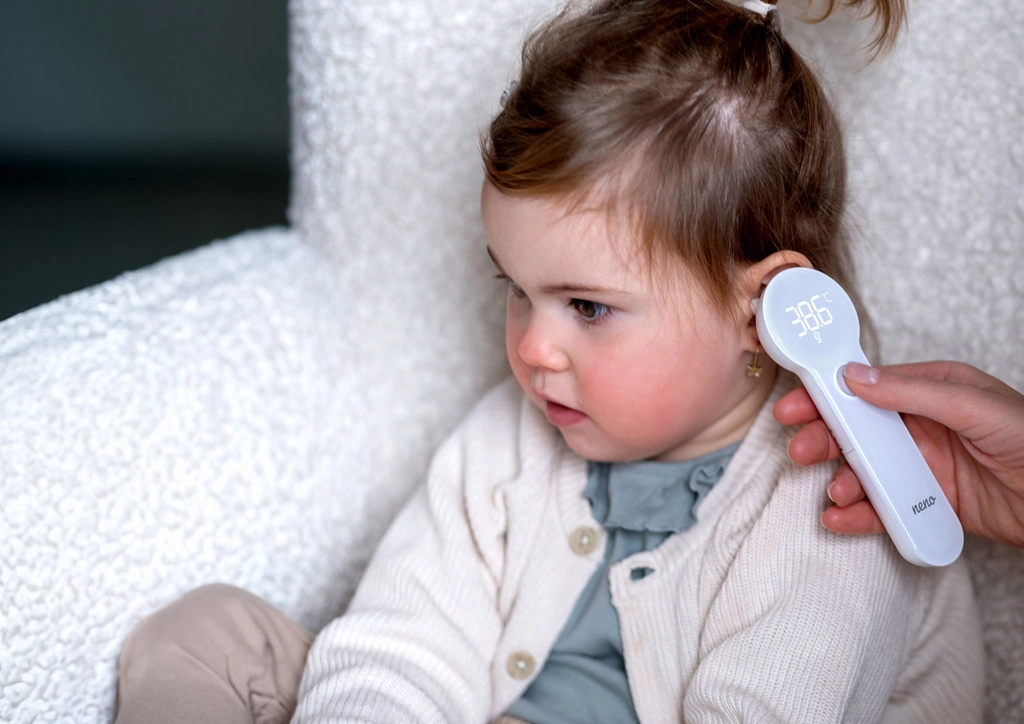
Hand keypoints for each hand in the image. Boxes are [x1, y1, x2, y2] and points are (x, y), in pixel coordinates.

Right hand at [774, 360, 1023, 547]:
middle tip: (802, 452)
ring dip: (842, 479)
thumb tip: (855, 377)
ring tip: (837, 492)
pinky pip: (883, 506)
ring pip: (865, 469)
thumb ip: (913, 392)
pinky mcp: (927, 502)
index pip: (866, 388)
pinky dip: (859, 514)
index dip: (827, 395)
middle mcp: (921, 425)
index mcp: (932, 390)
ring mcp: (922, 465)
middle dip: (825, 440)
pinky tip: (842, 517)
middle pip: (857, 430)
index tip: (796, 406)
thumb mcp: (975, 406)